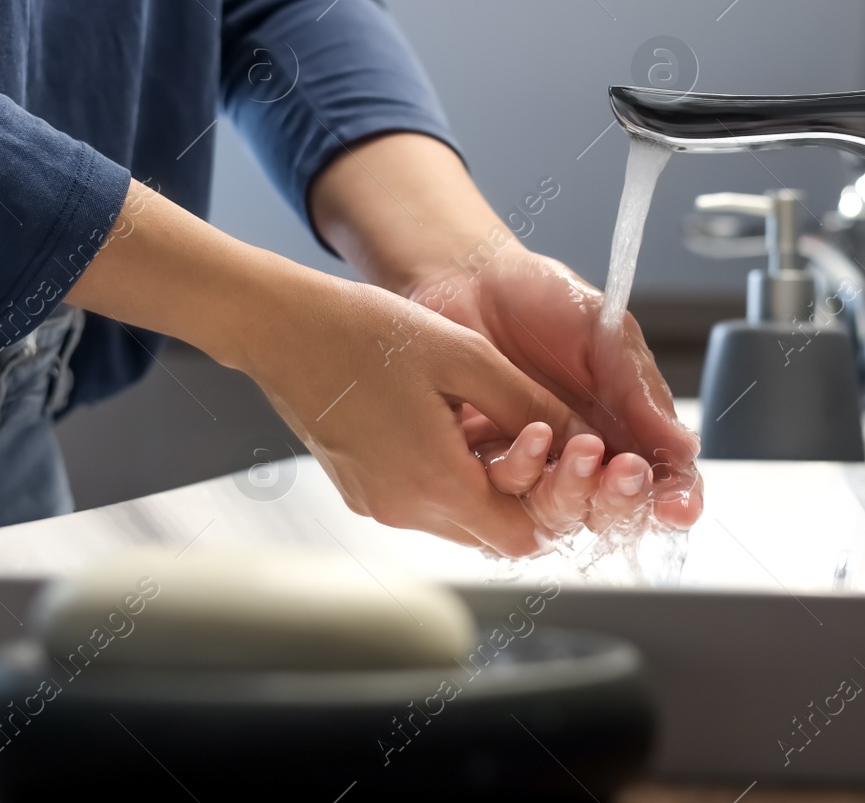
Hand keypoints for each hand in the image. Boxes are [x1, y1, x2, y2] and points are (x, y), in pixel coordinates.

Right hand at [64, 180, 576, 556]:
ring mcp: (377, 504)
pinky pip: (423, 503)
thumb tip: (580, 437)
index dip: (552, 498)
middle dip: (523, 494)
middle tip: (533, 435)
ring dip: (485, 484)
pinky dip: (448, 478)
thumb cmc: (367, 332)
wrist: (283, 328)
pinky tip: (447, 426)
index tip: (559, 447)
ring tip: (486, 423)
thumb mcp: (465, 356)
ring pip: (459, 519)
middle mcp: (403, 508)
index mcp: (434, 480)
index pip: (522, 536)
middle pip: (492, 534)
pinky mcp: (361, 491)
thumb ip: (527, 403)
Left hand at [410, 246, 702, 529]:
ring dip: (575, 489)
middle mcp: (581, 456)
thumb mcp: (605, 334)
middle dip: (622, 498)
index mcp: (624, 428)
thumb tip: (685, 447)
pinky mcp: (483, 463)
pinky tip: (529, 438)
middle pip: (612, 509)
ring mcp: (532, 463)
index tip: (678, 506)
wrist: (471, 276)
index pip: (661, 481)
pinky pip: (502, 495)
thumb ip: (639, 392)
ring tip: (579, 447)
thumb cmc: (542, 298)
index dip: (675, 501)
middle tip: (625, 470)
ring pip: (560, 511)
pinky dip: (519, 473)